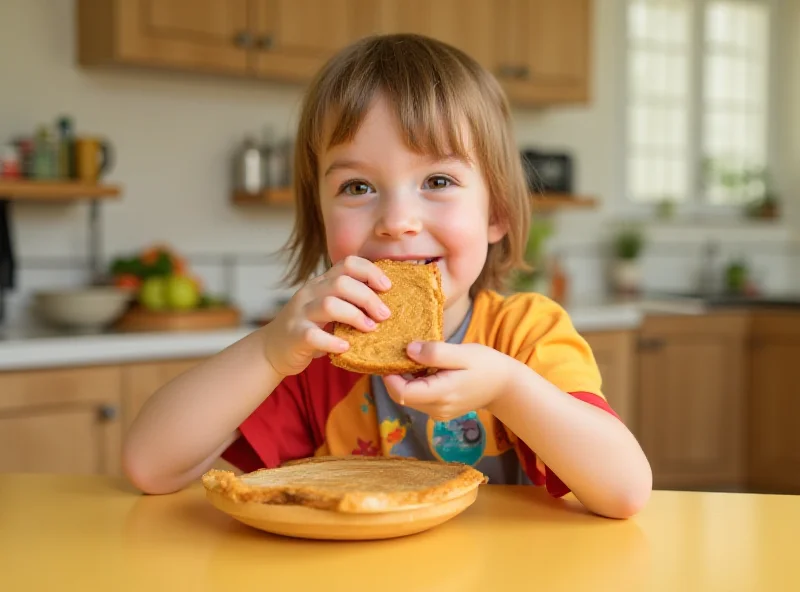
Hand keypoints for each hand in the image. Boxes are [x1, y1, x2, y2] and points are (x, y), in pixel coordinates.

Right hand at [262, 256, 391, 375]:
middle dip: (369, 298)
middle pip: (342, 283)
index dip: (370, 271)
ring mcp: (300, 313)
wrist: (273, 349)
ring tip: (370, 329)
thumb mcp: (329, 308)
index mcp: (322, 283)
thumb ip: (350, 300)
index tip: (387, 287)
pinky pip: (314, 335)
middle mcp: (310, 292)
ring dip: (355, 316)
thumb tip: (388, 301)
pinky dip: (333, 342)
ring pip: (329, 305)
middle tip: (385, 315)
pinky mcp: (295, 335)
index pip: (347, 263)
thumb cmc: (311, 328)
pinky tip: (347, 347)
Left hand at [382, 341, 515, 420]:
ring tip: (415, 359)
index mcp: (440, 395)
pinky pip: (419, 399)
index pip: (401, 393)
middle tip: (401, 353)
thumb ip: (435, 353)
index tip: (391, 356)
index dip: (390, 376)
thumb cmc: (486, 366)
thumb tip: (408, 350)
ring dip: (406, 380)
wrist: (505, 386)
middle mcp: (436, 409)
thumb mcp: (462, 353)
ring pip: (409, 398)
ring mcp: (437, 413)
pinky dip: (416, 384)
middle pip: (402, 397)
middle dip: (396, 376)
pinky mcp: (439, 411)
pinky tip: (426, 369)